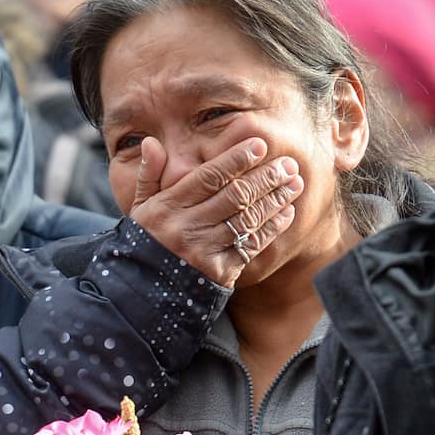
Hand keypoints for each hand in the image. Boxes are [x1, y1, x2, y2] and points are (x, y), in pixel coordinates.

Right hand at [129, 137, 303, 287]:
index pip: (208, 177)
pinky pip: (251, 245)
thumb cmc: (146, 242)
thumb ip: (149, 175)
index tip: (260, 145)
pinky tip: (287, 212)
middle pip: (234, 196)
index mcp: (168, 207)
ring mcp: (204, 251)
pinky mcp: (220, 272)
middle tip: (288, 164)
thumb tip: (152, 142)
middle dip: (266, 177)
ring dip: (275, 200)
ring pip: (247, 219)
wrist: (144, 292)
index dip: (236, 159)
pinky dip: (272, 228)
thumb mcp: (139, 208)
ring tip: (295, 183)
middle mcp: (187, 228)